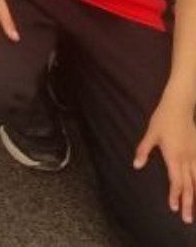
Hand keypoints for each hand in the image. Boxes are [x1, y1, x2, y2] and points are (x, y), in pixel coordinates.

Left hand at [134, 88, 195, 222]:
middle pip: (189, 186)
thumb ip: (144, 150)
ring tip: (194, 209)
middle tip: (186, 219)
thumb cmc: (163, 120)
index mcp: (174, 157)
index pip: (176, 182)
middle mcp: (187, 160)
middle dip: (188, 203)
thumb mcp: (150, 134)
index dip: (175, 196)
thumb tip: (136, 165)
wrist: (180, 106)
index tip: (173, 208)